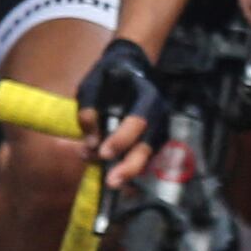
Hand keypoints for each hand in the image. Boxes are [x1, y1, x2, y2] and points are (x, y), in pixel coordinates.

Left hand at [79, 35, 161, 183]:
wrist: (131, 66)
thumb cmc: (109, 76)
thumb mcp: (91, 86)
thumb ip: (89, 110)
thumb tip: (90, 143)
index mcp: (146, 95)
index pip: (138, 121)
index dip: (122, 139)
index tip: (103, 153)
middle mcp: (159, 113)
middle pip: (149, 145)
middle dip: (130, 166)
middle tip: (111, 182)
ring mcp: (160, 127)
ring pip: (149, 155)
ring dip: (130, 171)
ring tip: (112, 184)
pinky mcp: (155, 138)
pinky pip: (146, 158)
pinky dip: (133, 170)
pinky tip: (120, 179)